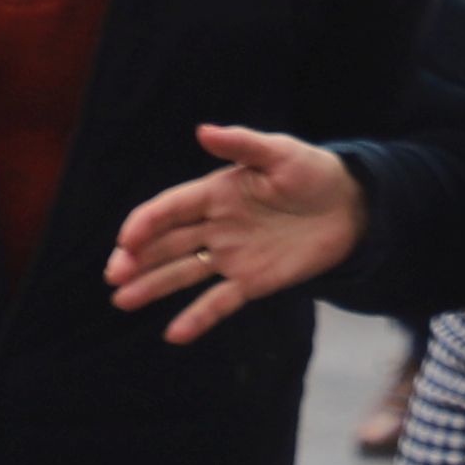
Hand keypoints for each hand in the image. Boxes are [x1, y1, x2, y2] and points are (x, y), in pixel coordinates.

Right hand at [103, 124, 367, 342]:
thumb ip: (242, 144)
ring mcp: (231, 256)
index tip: (125, 241)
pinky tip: (173, 334)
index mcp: (217, 192)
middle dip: (137, 258)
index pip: (171, 209)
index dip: (146, 223)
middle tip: (114, 276)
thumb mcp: (280, 152)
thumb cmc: (313, 172)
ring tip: (121, 300)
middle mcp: (216, 226)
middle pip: (168, 244)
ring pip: (183, 273)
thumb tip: (203, 130)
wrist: (351, 208)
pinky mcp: (252, 282)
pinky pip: (219, 302)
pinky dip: (197, 318)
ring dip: (153, 286)